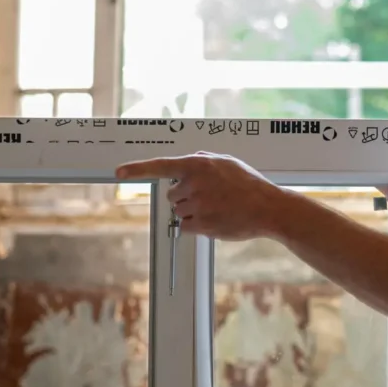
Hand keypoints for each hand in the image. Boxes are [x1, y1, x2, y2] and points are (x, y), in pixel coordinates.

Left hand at [116, 152, 285, 240]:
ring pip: (179, 212)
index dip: (137, 169)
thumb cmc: (250, 185)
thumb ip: (203, 160)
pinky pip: (185, 227)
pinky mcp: (201, 224)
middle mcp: (194, 183)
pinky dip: (196, 226)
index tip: (119, 172)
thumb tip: (186, 163)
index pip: (161, 165)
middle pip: (171, 195)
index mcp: (198, 164)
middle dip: (185, 196)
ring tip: (217, 208)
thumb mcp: (227, 162)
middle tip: (209, 197)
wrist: (268, 208)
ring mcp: (197, 205)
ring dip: (193, 212)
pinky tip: (215, 219)